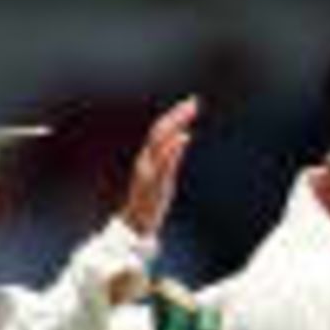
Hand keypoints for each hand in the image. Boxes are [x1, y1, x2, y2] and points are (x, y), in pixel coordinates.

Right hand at [120, 97, 197, 237]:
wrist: (135, 226)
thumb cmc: (150, 202)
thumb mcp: (164, 176)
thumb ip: (172, 156)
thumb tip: (184, 136)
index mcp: (148, 158)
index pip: (160, 130)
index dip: (175, 116)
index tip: (191, 103)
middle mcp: (146, 161)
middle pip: (160, 131)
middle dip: (177, 115)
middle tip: (194, 102)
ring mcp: (150, 172)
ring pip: (160, 142)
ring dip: (176, 125)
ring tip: (190, 112)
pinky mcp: (155, 185)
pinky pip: (164, 164)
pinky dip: (173, 149)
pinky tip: (184, 137)